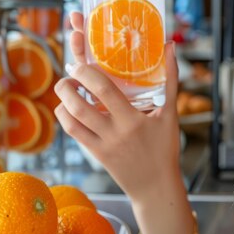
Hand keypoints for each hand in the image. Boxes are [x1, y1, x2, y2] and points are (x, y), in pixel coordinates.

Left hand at [54, 12, 181, 202]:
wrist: (156, 186)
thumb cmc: (166, 148)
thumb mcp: (170, 114)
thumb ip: (171, 79)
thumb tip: (170, 47)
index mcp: (133, 120)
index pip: (105, 90)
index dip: (88, 73)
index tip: (81, 62)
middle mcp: (115, 132)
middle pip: (80, 105)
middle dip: (67, 85)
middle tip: (69, 72)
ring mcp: (102, 145)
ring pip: (71, 120)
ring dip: (62, 101)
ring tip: (66, 87)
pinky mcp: (95, 154)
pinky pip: (74, 133)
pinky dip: (66, 117)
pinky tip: (69, 107)